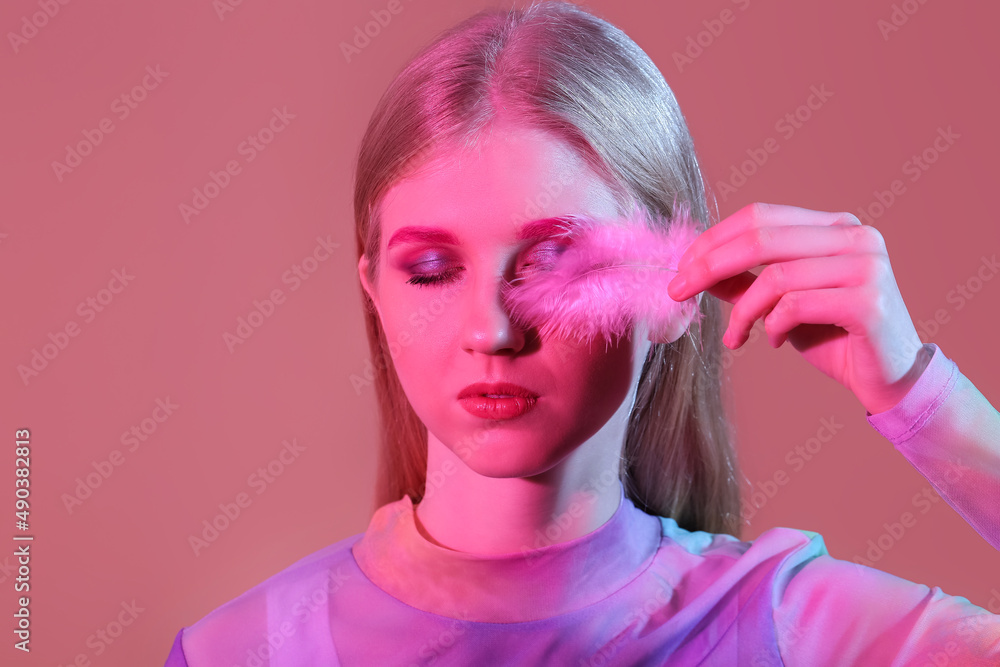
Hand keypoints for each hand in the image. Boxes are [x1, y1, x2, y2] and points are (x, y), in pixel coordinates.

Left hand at [666, 202, 929, 414]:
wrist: (890, 380)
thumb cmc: (833, 337)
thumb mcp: (779, 303)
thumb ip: (744, 281)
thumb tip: (693, 267)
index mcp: (835, 226)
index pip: (761, 216)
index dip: (714, 239)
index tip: (681, 268)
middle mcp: (855, 236)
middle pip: (761, 238)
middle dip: (708, 265)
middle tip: (677, 291)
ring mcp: (866, 266)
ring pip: (775, 276)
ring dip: (741, 312)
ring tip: (735, 337)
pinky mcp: (868, 302)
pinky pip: (795, 305)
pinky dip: (773, 326)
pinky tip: (776, 341)